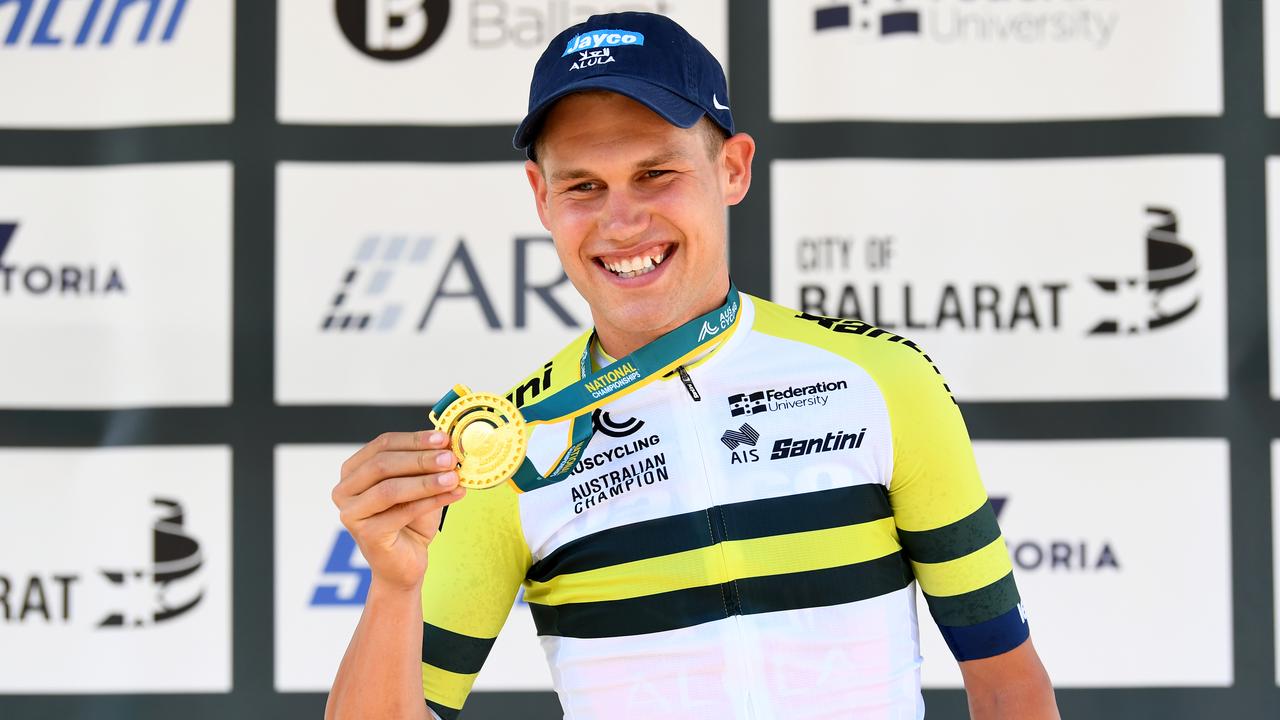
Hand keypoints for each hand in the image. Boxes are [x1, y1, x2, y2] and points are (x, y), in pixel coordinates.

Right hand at [332, 430, 465, 591]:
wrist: (404, 564)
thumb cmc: (410, 520)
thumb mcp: (418, 485)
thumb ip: (426, 464)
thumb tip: (448, 443)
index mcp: (353, 470)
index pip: (383, 444)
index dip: (414, 439)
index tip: (444, 438)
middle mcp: (344, 490)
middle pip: (383, 464)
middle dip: (421, 459)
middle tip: (450, 458)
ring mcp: (350, 513)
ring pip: (390, 489)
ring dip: (426, 481)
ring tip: (454, 477)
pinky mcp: (365, 534)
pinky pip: (402, 512)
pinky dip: (431, 501)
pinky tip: (454, 494)